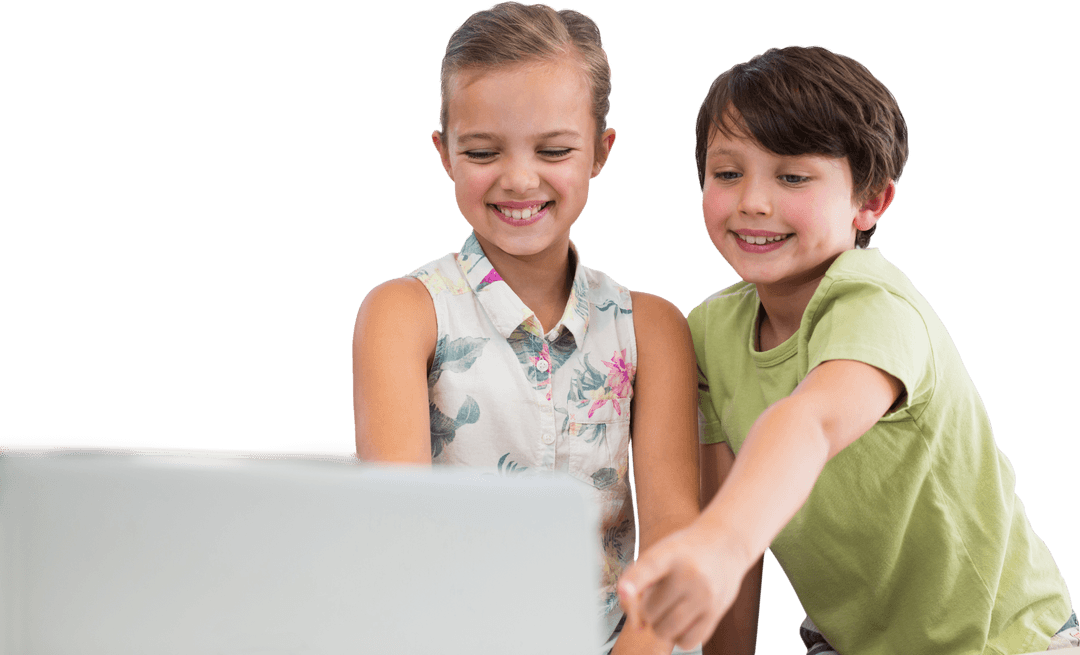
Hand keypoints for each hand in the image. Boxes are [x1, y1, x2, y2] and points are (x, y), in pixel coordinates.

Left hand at [617, 522, 747, 649]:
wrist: (726, 544)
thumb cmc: (684, 553)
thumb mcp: (661, 552)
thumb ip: (639, 581)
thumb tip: (637, 626)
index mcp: (670, 553)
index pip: (648, 568)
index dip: (632, 581)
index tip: (623, 591)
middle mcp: (689, 573)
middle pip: (650, 611)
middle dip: (646, 611)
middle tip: (656, 599)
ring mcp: (705, 594)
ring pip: (666, 631)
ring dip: (659, 627)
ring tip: (667, 612)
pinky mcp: (716, 612)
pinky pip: (688, 642)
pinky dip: (678, 638)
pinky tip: (682, 623)